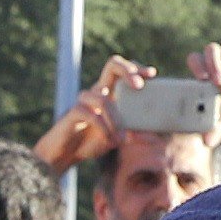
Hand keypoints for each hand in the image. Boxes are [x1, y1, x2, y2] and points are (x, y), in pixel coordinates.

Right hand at [36, 56, 154, 172]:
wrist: (65, 154)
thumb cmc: (91, 141)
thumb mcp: (117, 137)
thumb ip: (133, 134)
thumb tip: (155, 138)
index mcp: (109, 92)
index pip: (122, 69)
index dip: (136, 67)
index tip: (152, 74)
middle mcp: (97, 91)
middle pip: (112, 65)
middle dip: (128, 71)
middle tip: (139, 86)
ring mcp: (84, 100)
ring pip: (102, 98)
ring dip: (115, 120)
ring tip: (120, 138)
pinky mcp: (73, 113)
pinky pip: (91, 115)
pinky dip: (103, 128)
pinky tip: (108, 140)